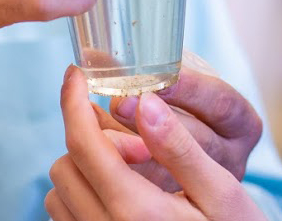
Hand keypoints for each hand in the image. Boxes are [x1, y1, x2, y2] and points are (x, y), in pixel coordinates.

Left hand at [46, 66, 267, 220]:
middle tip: (131, 138)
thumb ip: (179, 147)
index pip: (83, 145)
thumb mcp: (221, 191)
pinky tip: (118, 193)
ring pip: (59, 195)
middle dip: (86, 139)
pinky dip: (81, 197)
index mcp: (136, 210)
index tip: (76, 75)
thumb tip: (144, 102)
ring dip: (82, 170)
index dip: (73, 102)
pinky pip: (67, 220)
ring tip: (126, 167)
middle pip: (65, 166)